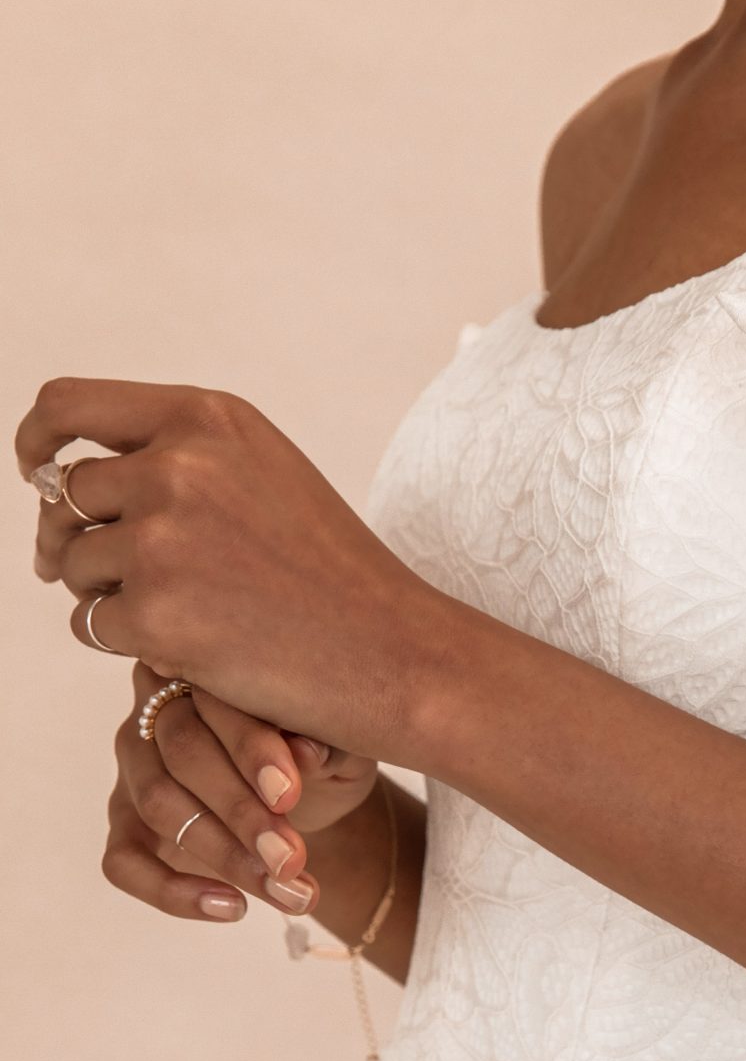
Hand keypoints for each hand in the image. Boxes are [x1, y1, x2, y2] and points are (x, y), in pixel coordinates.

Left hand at [17, 379, 454, 756]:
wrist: (394, 653)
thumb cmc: (334, 575)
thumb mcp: (264, 476)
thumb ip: (180, 456)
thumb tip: (63, 478)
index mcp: (206, 419)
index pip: (69, 407)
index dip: (37, 441)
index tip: (34, 471)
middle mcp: (178, 465)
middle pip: (66, 493)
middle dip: (69, 537)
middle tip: (92, 575)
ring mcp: (163, 539)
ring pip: (73, 562)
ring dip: (102, 594)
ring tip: (172, 617)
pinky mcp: (156, 613)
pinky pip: (92, 624)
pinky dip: (125, 643)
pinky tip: (185, 650)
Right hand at [105, 663, 378, 923]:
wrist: (311, 802)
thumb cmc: (321, 756)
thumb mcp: (342, 743)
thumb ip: (327, 738)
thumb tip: (309, 751)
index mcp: (207, 668)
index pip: (215, 699)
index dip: (251, 747)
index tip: (289, 793)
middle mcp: (157, 708)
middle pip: (182, 754)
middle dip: (241, 813)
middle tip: (291, 860)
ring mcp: (135, 767)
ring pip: (158, 806)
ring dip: (224, 856)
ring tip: (288, 892)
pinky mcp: (126, 824)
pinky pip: (123, 862)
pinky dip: (172, 892)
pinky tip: (232, 908)